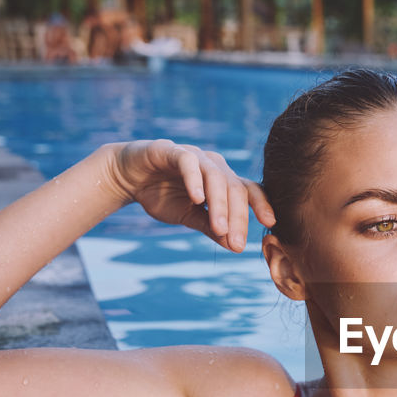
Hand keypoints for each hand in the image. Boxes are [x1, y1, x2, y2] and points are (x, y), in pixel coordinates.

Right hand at [100, 140, 274, 251]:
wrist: (127, 177)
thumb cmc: (162, 195)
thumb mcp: (189, 217)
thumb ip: (212, 228)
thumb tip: (234, 246)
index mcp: (222, 179)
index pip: (249, 191)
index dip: (261, 205)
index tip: (270, 224)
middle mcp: (213, 165)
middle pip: (235, 188)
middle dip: (238, 217)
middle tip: (236, 243)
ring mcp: (194, 156)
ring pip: (216, 177)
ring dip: (219, 205)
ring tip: (219, 228)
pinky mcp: (170, 150)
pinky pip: (188, 163)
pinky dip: (195, 180)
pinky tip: (198, 199)